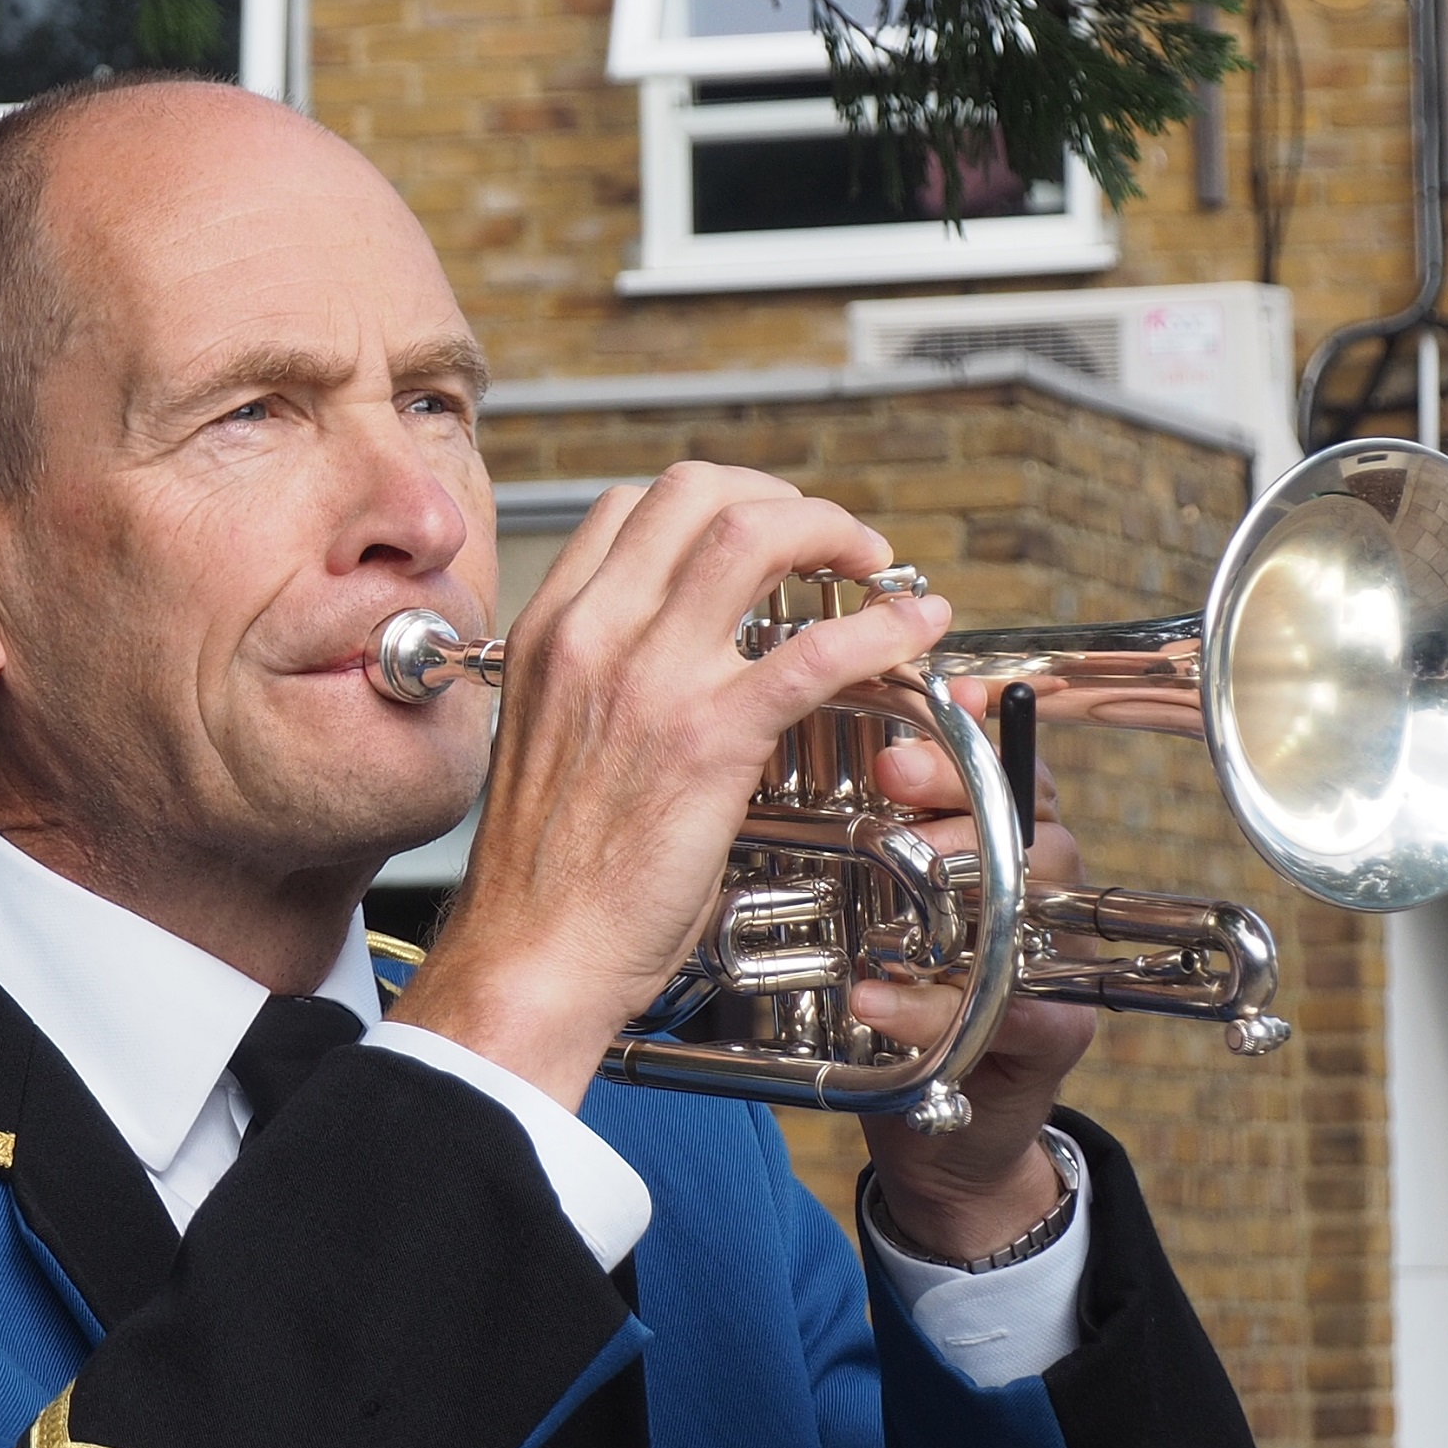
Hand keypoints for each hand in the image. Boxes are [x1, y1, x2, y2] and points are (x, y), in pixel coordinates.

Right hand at [388, 464, 954, 1103]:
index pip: (632, 506)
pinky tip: (915, 628)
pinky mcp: (709, 737)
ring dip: (833, 531)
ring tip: (872, 566)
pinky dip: (881, 627)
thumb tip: (681, 668)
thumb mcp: (549, 739)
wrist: (532, 954)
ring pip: (754, 536)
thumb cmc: (544, 877)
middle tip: (829, 540)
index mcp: (549, 631)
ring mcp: (651, 678)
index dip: (714, 502)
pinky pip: (815, 650)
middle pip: (697, 492)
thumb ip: (603, 684)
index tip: (762, 529)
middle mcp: (593, 633)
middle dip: (782, 498)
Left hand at [855, 713, 1100, 1256]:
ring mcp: (1061, 965)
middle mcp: (1050, 895)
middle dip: (961, 802)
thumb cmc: (906, 990)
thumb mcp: (879, 900)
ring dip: (954, 901)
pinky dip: (930, 1006)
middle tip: (892, 787)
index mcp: (1013, 847)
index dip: (966, 742)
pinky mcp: (1055, 1037)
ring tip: (882, 903)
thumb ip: (876, 825)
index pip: (1012, 770)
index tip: (904, 731)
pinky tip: (873, 998)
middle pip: (1035, 824)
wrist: (938, 1125)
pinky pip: (1014, 1010)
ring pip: (1034, 910)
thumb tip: (844, 738)